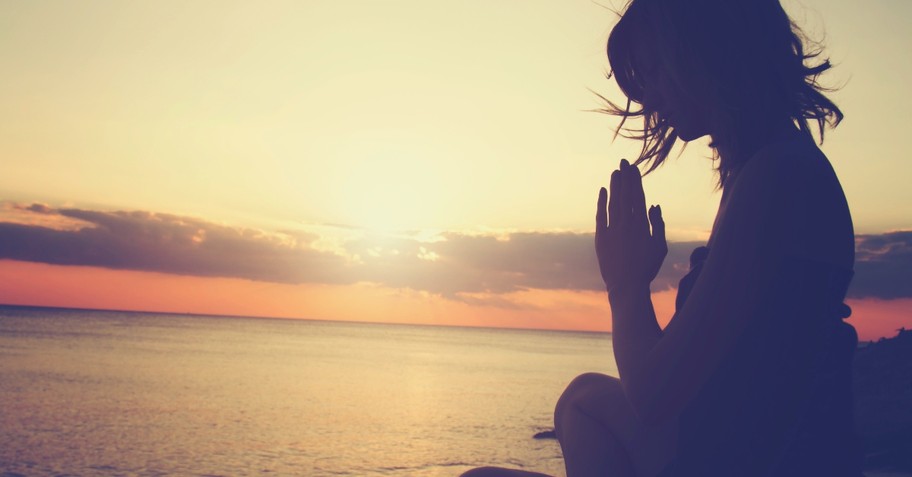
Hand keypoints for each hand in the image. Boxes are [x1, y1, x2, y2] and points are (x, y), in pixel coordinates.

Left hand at [595, 159, 666, 292]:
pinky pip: (601, 216)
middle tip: (623, 162)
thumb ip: (657, 224)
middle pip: (625, 195)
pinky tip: (602, 191)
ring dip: (614, 186)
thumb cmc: (646, 267)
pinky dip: (601, 202)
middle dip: (625, 177)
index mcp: (642, 225)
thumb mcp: (659, 246)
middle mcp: (627, 224)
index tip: (634, 168)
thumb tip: (654, 205)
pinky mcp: (601, 238)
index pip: (638, 197)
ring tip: (615, 172)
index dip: (636, 181)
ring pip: (613, 202)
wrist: (626, 286)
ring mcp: (613, 230)